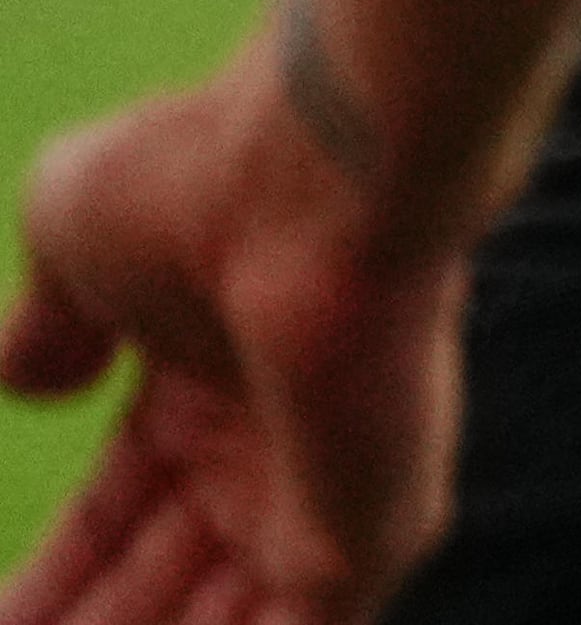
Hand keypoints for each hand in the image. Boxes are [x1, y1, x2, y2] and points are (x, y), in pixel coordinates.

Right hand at [1, 43, 464, 624]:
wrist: (325, 181)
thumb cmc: (200, 184)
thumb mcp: (75, 238)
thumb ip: (51, 322)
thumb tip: (32, 379)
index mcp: (214, 378)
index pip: (121, 512)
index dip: (57, 576)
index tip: (4, 621)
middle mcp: (277, 443)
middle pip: (164, 583)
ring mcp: (328, 497)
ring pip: (222, 623)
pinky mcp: (364, 545)